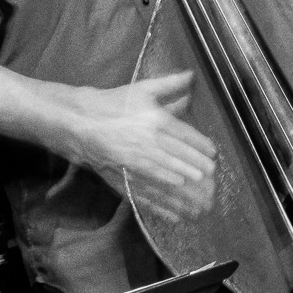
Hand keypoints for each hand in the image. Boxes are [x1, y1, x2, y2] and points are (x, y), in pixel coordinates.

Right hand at [72, 72, 215, 222]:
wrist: (79, 122)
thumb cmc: (113, 104)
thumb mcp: (142, 89)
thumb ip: (169, 84)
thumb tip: (191, 75)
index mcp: (155, 121)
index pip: (186, 137)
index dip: (202, 147)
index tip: (213, 155)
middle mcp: (148, 144)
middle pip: (180, 162)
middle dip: (198, 174)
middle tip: (213, 182)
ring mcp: (136, 165)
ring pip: (166, 183)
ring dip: (186, 196)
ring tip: (203, 205)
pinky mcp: (123, 179)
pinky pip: (147, 196)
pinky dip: (163, 208)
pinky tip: (178, 216)